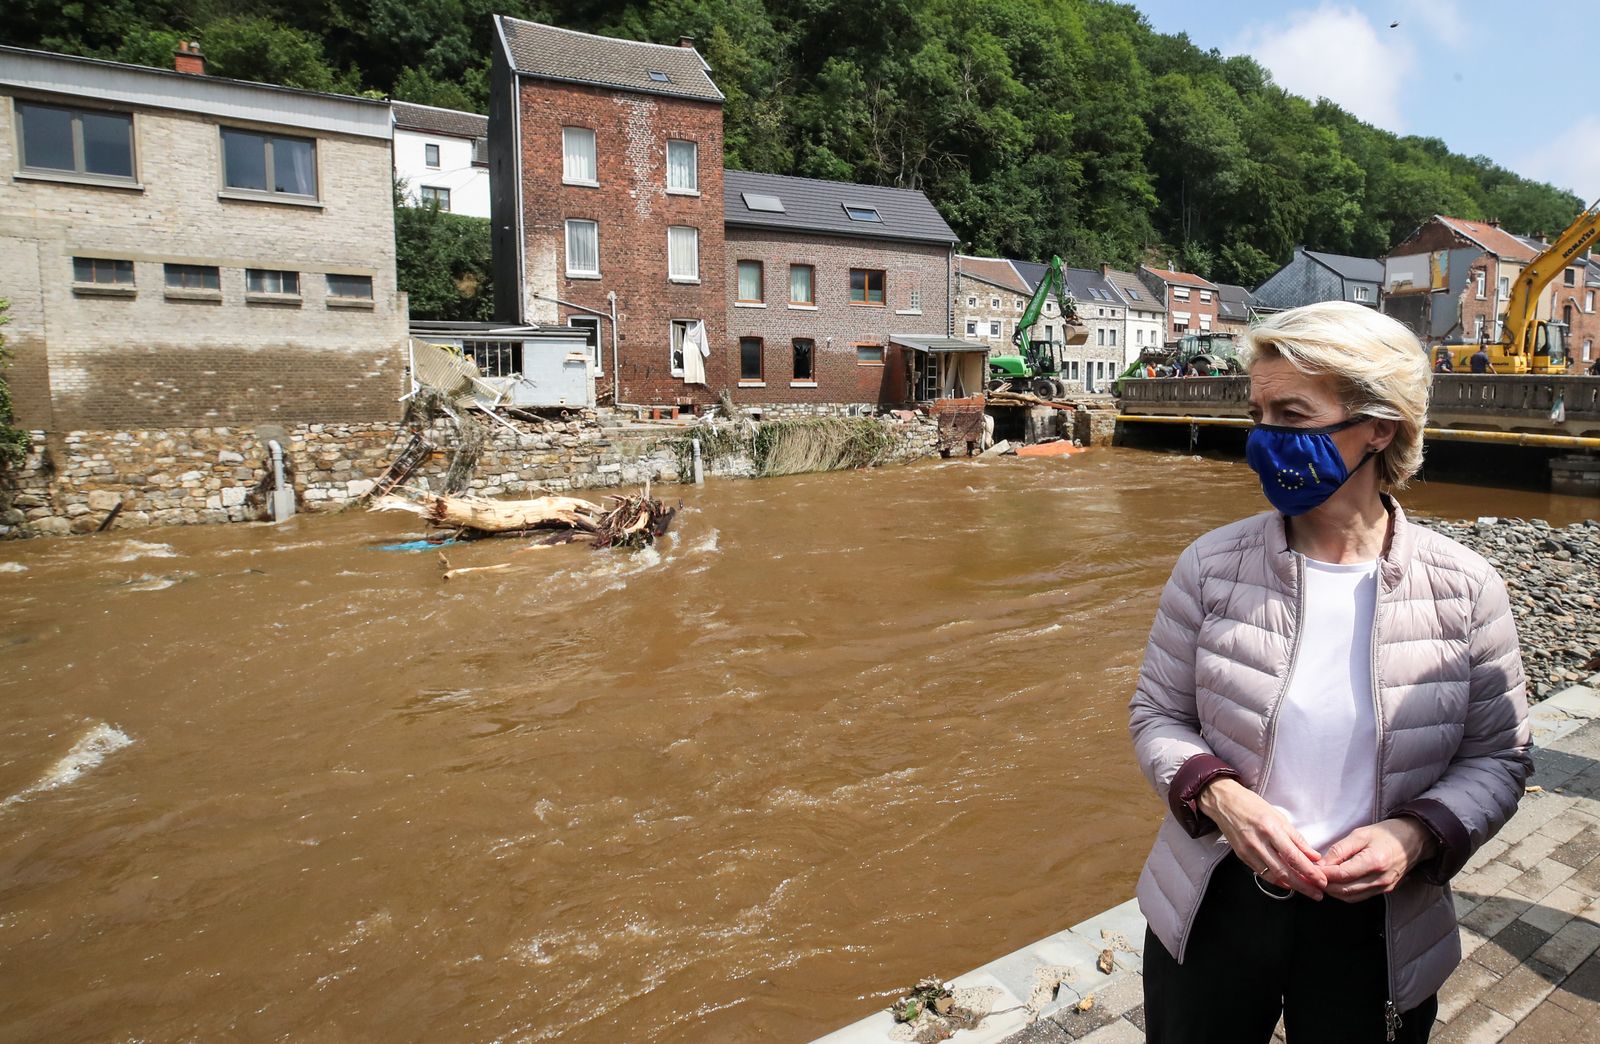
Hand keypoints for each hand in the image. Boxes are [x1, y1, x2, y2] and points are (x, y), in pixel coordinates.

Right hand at [1197, 779, 1327, 898]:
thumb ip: (1297, 839)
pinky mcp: (1241, 856)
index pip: (1293, 856)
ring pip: (1272, 875)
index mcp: (1270, 829)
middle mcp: (1258, 842)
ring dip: (1291, 886)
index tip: (1321, 880)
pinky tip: (1287, 883)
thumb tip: (1313, 856)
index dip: (1309, 871)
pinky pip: (1261, 873)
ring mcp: (1248, 851)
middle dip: (1303, 885)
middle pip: (1284, 871)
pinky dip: (1276, 880)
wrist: (1224, 803)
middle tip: (1317, 893)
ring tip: (1306, 890)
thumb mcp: (1279, 817)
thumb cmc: (1252, 805)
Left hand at [1319, 819, 1436, 901]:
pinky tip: (1336, 883)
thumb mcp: (1360, 834)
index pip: (1341, 875)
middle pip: (1344, 890)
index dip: (1323, 874)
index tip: (1309, 869)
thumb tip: (1321, 864)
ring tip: (1320, 880)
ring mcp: (1384, 887)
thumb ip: (1340, 850)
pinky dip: (1345, 893)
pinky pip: (1360, 897)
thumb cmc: (1386, 834)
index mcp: (1374, 862)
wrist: (1415, 840)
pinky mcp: (1385, 891)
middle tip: (1310, 876)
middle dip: (1324, 885)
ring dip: (1333, 891)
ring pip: (1351, 897)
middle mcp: (1380, 879)